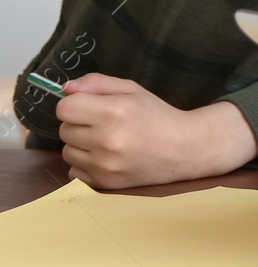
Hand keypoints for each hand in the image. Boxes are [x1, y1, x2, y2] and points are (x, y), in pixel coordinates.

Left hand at [55, 74, 257, 187]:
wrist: (184, 148)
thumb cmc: (157, 115)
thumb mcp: (132, 90)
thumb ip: (97, 83)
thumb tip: (66, 88)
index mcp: (113, 110)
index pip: (65, 108)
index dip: (75, 104)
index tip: (89, 106)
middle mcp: (106, 139)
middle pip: (64, 130)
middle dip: (80, 124)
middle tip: (104, 124)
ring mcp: (104, 164)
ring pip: (67, 152)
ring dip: (81, 146)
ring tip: (106, 141)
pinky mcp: (104, 182)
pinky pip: (74, 172)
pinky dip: (86, 165)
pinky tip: (106, 158)